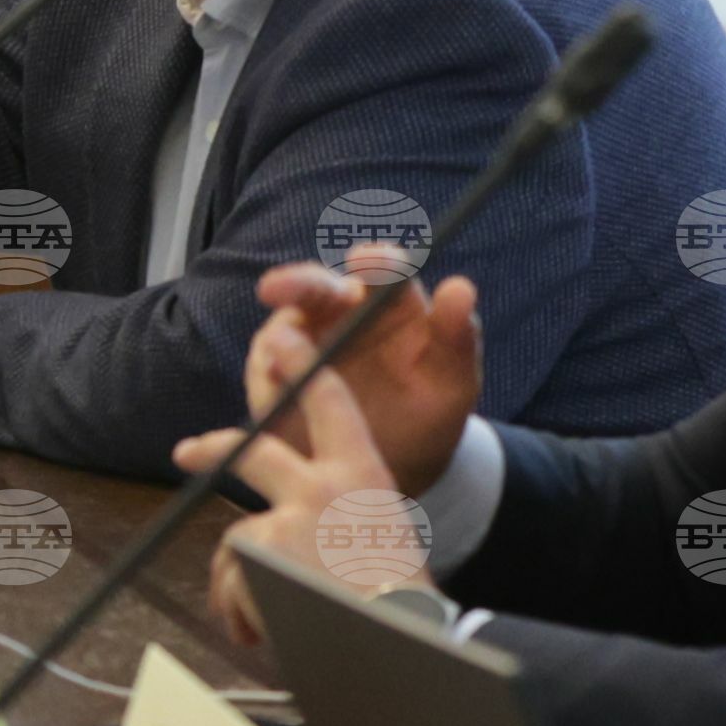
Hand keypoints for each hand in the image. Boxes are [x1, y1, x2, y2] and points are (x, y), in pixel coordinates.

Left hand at [202, 368, 420, 640]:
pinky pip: (234, 579)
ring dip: (241, 579)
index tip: (276, 342)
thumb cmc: (402, 595)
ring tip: (259, 619)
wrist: (403, 636)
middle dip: (213, 447)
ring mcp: (287, 520)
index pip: (329, 400)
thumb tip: (288, 525)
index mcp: (363, 471)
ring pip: (238, 536)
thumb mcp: (381, 533)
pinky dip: (242, 611)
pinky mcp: (261, 558)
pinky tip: (261, 634)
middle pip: (252, 449)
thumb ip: (336, 514)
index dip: (299, 366)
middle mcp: (321, 485)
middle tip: (185, 450)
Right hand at [241, 251, 482, 490]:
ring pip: (279, 333)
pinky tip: (277, 403)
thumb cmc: (431, 411)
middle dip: (293, 285)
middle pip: (313, 287)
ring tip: (279, 374)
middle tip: (273, 289)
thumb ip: (458, 333)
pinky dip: (268, 388)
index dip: (373, 261)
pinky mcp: (277, 379)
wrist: (399, 464)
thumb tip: (460, 287)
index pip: (380, 268)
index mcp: (389, 302)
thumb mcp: (454, 379)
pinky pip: (265, 380)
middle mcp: (339, 312)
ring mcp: (302, 344)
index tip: (366, 261)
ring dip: (276, 347)